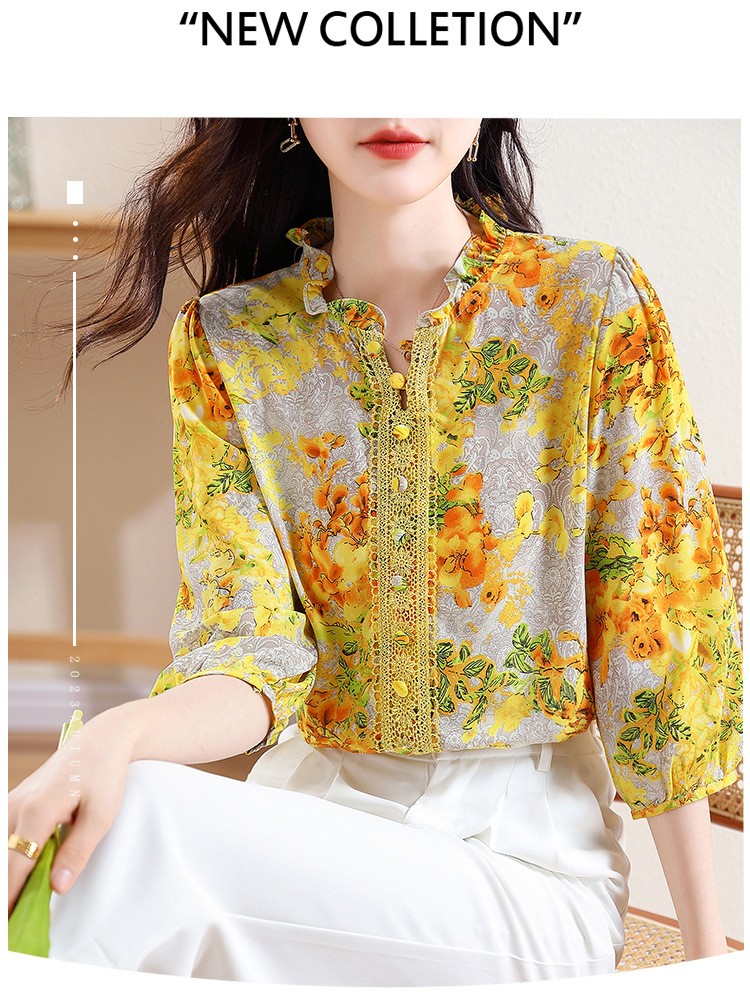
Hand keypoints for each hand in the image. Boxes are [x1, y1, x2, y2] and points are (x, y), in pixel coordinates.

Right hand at [8, 707, 135, 915]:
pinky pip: (4, 833)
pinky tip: (21, 870)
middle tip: (16, 917)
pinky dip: (9, 855)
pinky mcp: (16, 800)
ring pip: (1, 846)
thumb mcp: (101, 816)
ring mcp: (13, 801)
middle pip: (1, 860)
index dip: (9, 899)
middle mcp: (17, 806)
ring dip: (8, 871)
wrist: (103, 740)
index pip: (14, 868)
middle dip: (6, 889)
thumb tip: (56, 888)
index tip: (10, 925)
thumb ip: (77, 852)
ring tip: (18, 898)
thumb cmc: (106, 774)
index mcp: (37, 812)